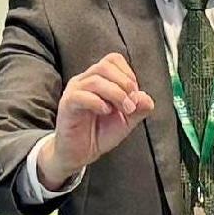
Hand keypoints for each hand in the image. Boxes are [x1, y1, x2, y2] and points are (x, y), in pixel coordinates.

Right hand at [38, 52, 154, 184]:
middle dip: (124, 83)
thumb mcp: (126, 121)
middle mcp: (84, 81)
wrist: (80, 154)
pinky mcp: (67, 105)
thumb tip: (146, 98)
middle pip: (105, 66)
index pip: (113, 60)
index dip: (128, 74)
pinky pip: (80, 96)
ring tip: (125, 110)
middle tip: (131, 104)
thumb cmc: (99, 134)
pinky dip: (98, 102)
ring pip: (95, 80)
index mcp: (98, 79)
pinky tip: (106, 112)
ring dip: (116, 94)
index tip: (134, 94)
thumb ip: (138, 108)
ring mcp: (74, 91)